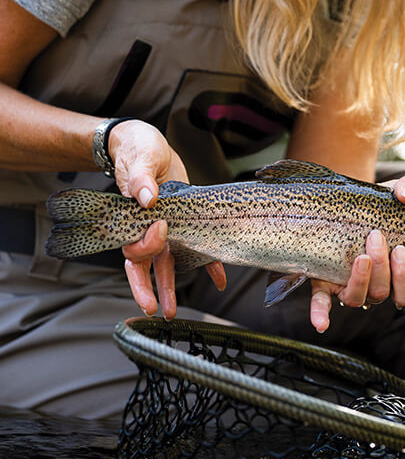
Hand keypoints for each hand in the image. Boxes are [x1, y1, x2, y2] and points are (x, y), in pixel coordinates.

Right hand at [111, 120, 225, 316]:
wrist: (149, 147)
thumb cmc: (138, 151)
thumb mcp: (139, 159)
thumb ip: (140, 178)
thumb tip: (147, 198)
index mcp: (131, 217)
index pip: (132, 243)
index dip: (145, 245)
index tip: (161, 230)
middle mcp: (146, 228)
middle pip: (145, 263)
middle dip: (149, 288)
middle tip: (156, 309)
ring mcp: (166, 228)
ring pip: (166, 264)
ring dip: (169, 288)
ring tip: (172, 311)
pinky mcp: (186, 223)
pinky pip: (195, 248)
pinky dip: (207, 264)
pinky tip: (218, 278)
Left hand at [308, 173, 404, 331]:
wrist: (348, 205)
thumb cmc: (380, 204)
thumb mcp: (396, 193)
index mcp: (398, 271)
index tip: (402, 250)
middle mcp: (376, 284)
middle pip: (383, 292)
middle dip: (383, 269)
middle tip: (377, 237)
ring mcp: (349, 284)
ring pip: (358, 298)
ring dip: (361, 281)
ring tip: (361, 257)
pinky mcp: (324, 281)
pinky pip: (323, 302)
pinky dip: (321, 313)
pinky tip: (321, 323)